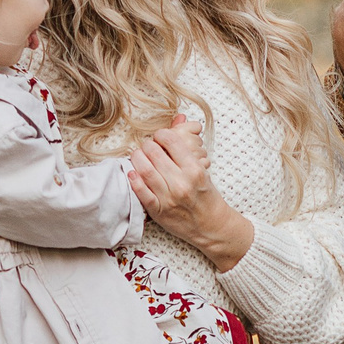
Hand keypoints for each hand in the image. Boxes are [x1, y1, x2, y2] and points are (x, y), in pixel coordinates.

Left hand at [128, 116, 256, 270]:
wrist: (211, 225)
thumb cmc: (206, 195)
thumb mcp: (202, 169)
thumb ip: (187, 146)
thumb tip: (180, 118)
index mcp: (195, 169)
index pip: (171, 140)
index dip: (161, 134)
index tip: (160, 136)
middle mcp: (182, 183)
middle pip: (154, 153)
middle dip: (147, 144)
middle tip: (147, 145)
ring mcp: (169, 198)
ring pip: (145, 170)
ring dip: (137, 158)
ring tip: (138, 155)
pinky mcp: (159, 212)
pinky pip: (142, 193)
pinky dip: (134, 181)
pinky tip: (132, 173)